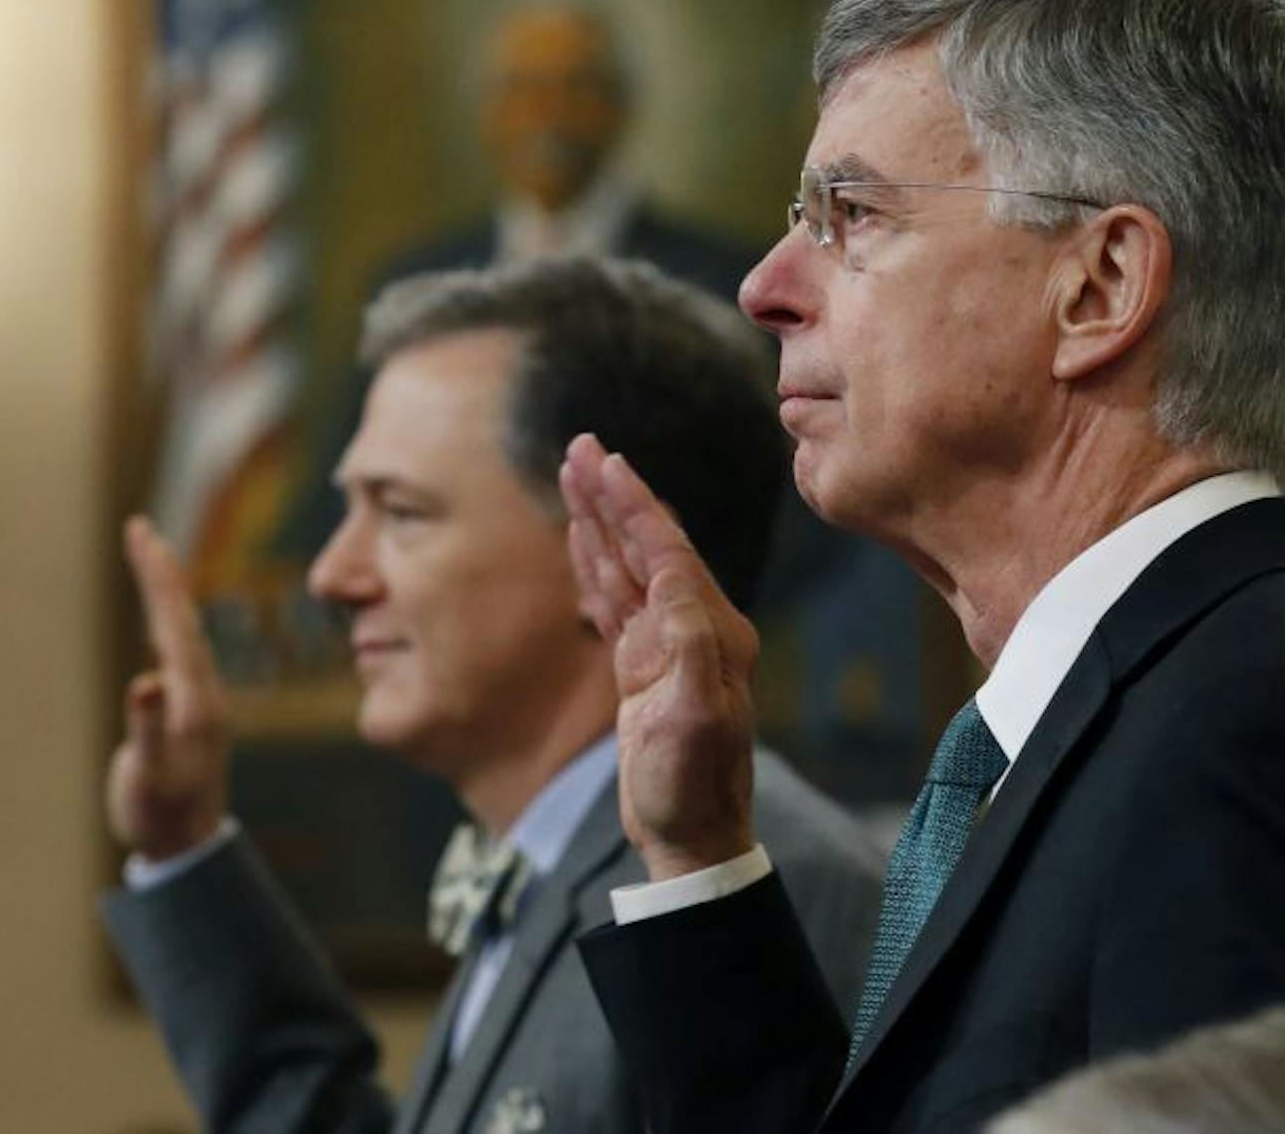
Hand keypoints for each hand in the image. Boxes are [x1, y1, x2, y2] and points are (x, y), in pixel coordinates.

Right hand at [104, 516, 231, 860]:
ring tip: (149, 556)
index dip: (156, 577)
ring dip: (163, 591)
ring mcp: (195, 700)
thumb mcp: (151, 777)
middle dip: (158, 571)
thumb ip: (149, 731)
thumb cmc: (163, 815)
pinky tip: (159, 615)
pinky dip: (163, 620)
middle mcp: (200, 691)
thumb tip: (144, 682)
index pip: (174, 621)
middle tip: (139, 528)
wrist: (188, 847)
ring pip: (180, 630)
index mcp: (194, 698)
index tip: (140, 532)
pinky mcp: (187, 711)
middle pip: (179, 617)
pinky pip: (176, 650)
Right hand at [560, 434, 759, 879]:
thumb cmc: (693, 785)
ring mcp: (665, 646)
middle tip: (579, 446)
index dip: (633, 504)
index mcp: (710, 630)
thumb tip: (673, 585)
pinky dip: (593, 564)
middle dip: (611, 495)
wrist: (689, 838)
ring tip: (573, 473)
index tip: (604, 461)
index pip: (666, 549)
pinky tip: (579, 538)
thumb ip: (689, 648)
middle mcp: (692, 627)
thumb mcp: (695, 719)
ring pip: (625, 566)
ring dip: (598, 520)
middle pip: (644, 544)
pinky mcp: (641, 667)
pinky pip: (613, 601)